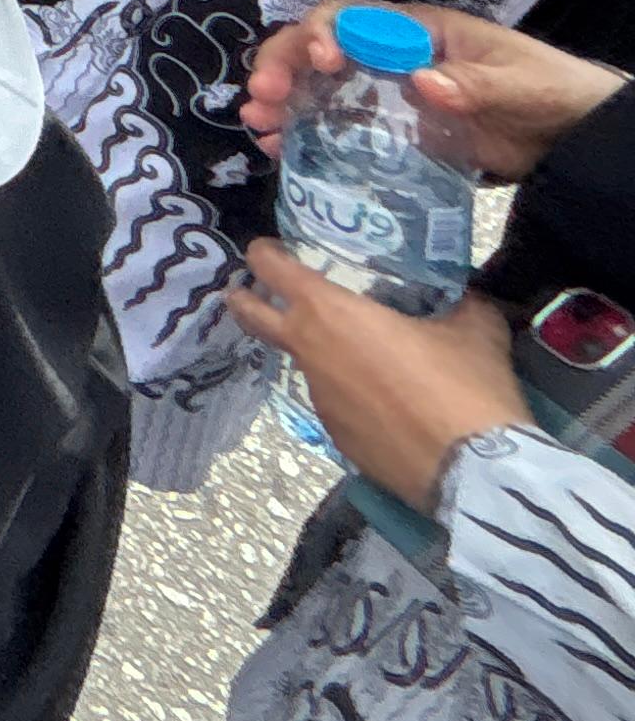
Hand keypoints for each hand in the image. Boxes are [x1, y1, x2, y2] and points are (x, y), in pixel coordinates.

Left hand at [227, 246, 525, 510]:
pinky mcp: (337, 439)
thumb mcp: (475, 331)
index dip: (264, 254)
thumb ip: (464, 306)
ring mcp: (318, 400)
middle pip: (253, 317)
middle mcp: (310, 352)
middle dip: (245, 300)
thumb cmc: (465, 386)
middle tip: (251, 292)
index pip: (273, 269)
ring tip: (368, 360)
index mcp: (330, 312)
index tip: (267, 251)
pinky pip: (338, 406)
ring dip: (324, 357)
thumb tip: (472, 300)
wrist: (473, 469)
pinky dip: (354, 399)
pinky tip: (389, 407)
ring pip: (307, 366)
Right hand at [240, 0, 625, 182]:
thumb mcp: (520, 83)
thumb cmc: (549, 90)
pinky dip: (304, 135)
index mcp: (417, 30)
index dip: (325, 34)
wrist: (576, 135)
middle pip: (320, 48)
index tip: (322, 64)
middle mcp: (390, 56)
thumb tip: (424, 82)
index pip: (353, 18)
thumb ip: (476, 83)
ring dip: (283, 103)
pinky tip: (280, 151)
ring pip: (318, 88)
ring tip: (259, 125)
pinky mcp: (391, 133)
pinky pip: (337, 128)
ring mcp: (387, 95)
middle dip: (284, 66)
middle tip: (263, 97)